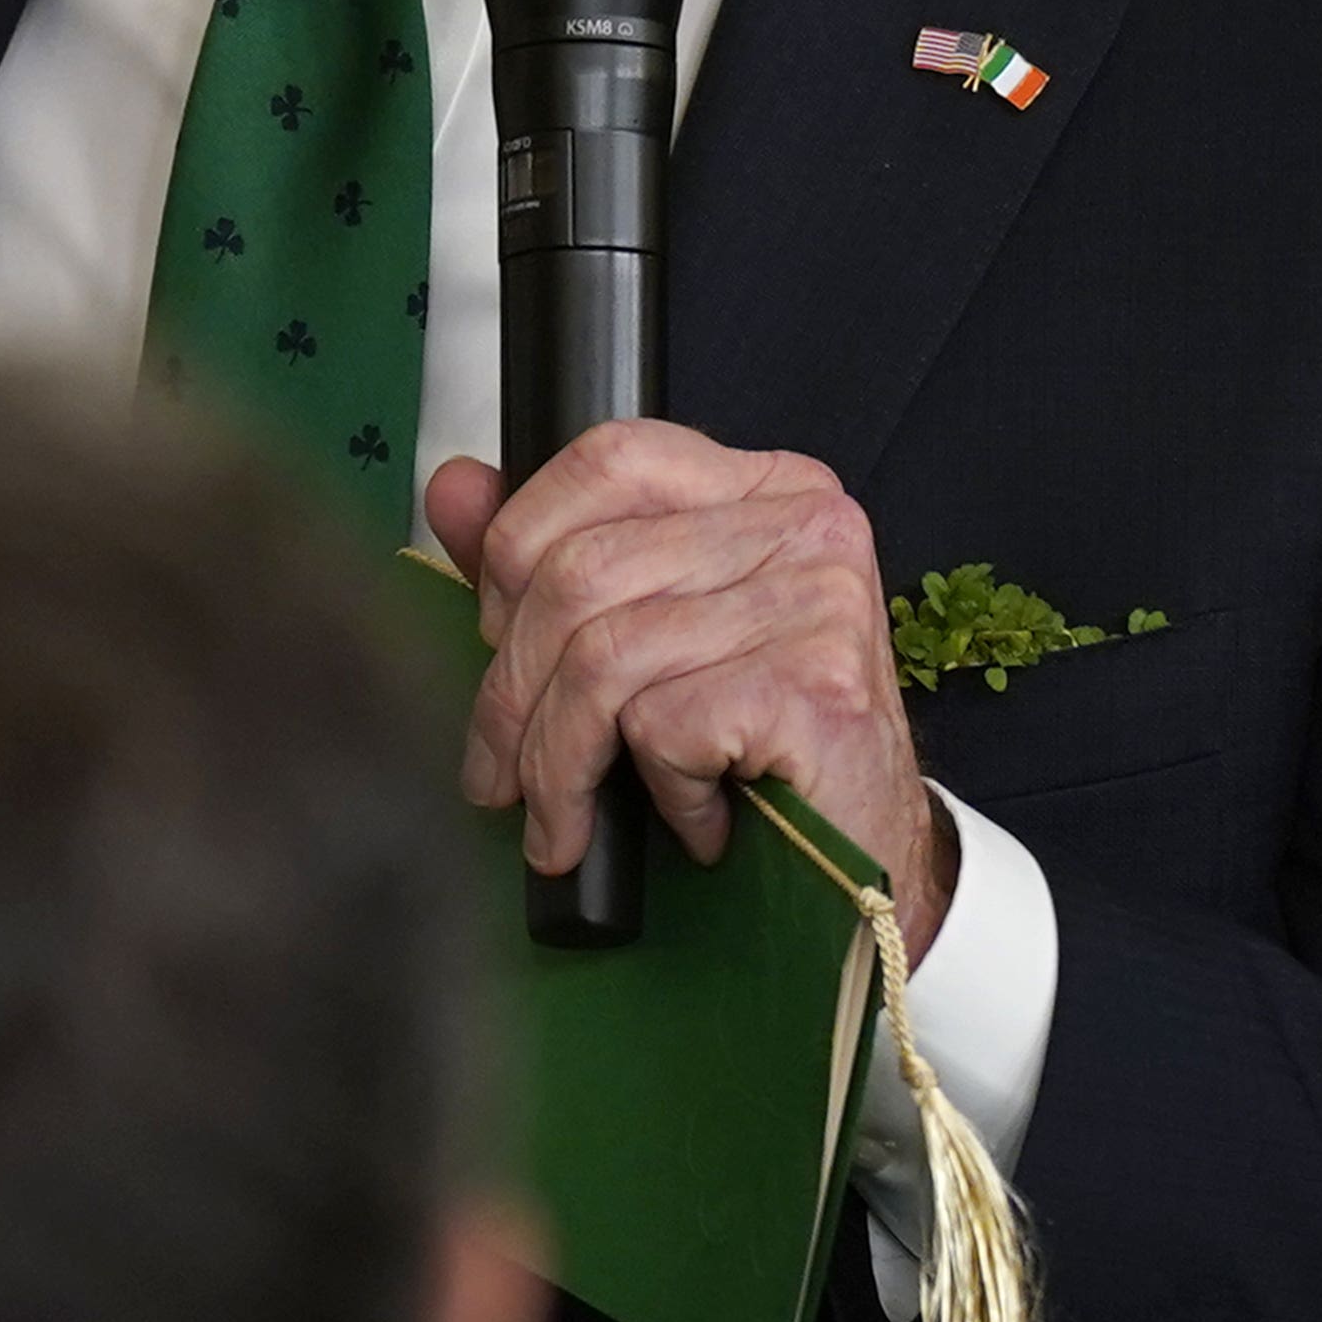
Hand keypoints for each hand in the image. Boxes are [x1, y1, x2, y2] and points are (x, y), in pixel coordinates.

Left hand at [424, 430, 953, 947]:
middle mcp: (803, 521)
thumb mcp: (647, 638)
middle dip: (511, 693)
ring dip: (558, 765)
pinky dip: (654, 792)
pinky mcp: (817, 683)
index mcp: (762, 486)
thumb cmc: (757, 749)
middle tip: (496, 777)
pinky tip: (688, 823)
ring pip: (605, 658)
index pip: (608, 459)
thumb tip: (453, 486)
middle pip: (583, 572)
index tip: (492, 638)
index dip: (517, 545)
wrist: (868, 861)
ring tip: (559, 827)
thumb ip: (547, 559)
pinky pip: (661, 725)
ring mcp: (818, 597)